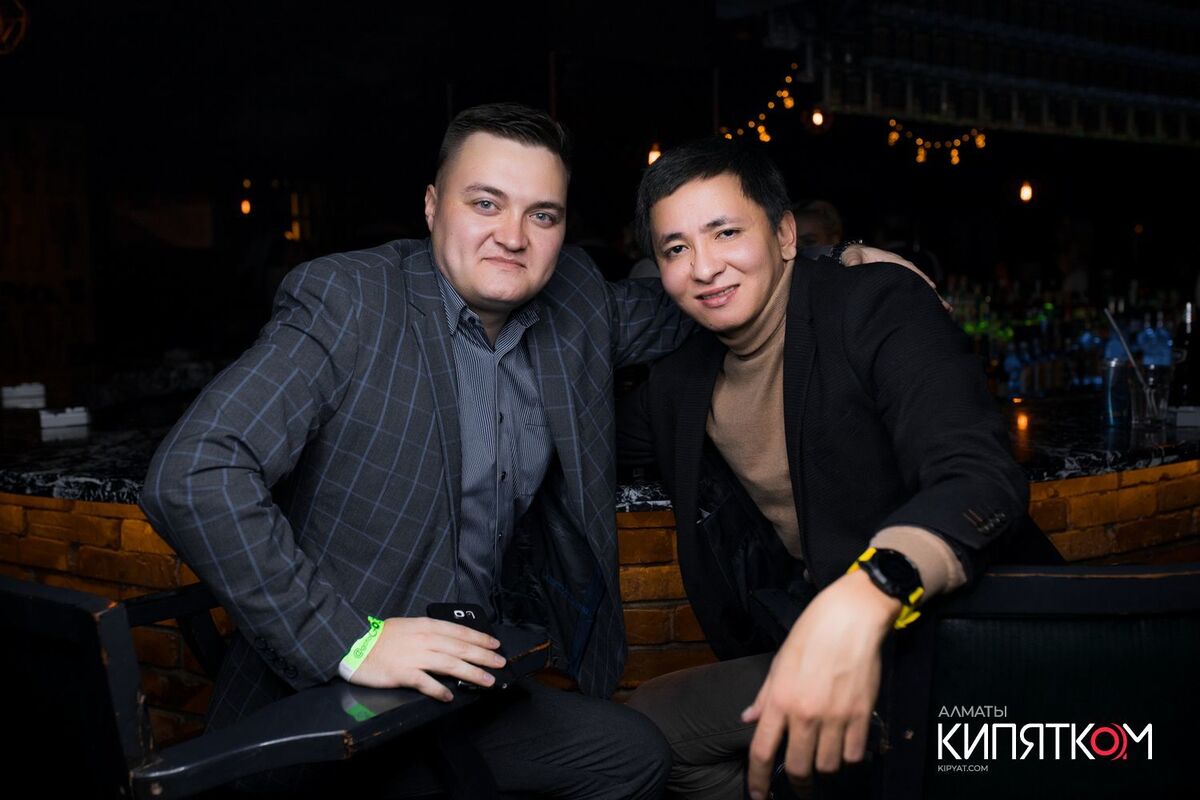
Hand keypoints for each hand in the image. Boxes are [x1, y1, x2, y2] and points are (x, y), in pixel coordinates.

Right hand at [347, 616, 505, 701]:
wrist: (353, 644)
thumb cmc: (380, 637)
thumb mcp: (408, 626)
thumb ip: (428, 632)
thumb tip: (449, 641)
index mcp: (426, 626)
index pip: (459, 632)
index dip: (479, 639)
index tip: (495, 645)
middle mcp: (425, 640)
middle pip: (460, 648)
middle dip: (483, 656)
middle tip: (500, 663)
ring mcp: (414, 657)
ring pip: (450, 664)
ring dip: (472, 673)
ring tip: (487, 681)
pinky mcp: (403, 673)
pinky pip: (426, 683)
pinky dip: (439, 690)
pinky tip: (449, 697)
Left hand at [742, 570, 899, 798]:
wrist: (850, 618)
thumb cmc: (811, 634)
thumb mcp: (779, 663)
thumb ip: (765, 697)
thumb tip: (749, 720)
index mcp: (780, 700)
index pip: (762, 751)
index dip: (757, 781)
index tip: (759, 796)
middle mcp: (806, 713)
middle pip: (798, 768)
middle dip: (797, 784)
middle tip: (798, 784)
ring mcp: (836, 717)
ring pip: (828, 766)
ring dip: (823, 768)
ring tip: (822, 758)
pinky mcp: (862, 715)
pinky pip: (854, 754)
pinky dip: (848, 756)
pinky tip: (844, 746)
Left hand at [839, 245, 951, 311]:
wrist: (851, 256)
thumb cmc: (852, 256)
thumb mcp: (851, 257)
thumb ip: (853, 262)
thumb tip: (852, 267)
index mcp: (890, 260)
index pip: (908, 269)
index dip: (918, 278)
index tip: (930, 287)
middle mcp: (899, 267)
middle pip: (918, 280)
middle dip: (931, 292)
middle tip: (945, 306)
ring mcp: (899, 275)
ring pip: (918, 286)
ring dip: (930, 297)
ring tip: (945, 310)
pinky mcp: (896, 282)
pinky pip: (911, 290)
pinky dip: (922, 298)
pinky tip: (931, 309)